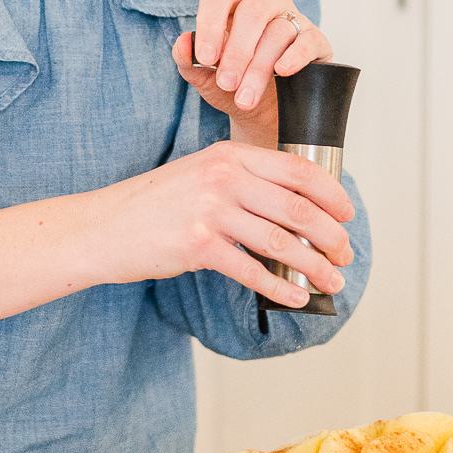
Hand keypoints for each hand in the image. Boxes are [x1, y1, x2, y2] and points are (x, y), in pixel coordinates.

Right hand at [103, 137, 354, 307]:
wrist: (103, 227)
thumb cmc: (153, 205)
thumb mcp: (200, 175)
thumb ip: (243, 182)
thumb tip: (294, 209)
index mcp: (229, 155)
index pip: (299, 170)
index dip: (333, 195)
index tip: (348, 215)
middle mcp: (223, 177)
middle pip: (300, 208)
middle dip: (332, 237)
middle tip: (345, 255)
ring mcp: (211, 211)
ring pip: (283, 242)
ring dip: (316, 267)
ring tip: (332, 282)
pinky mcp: (198, 246)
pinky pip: (253, 271)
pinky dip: (282, 288)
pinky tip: (298, 297)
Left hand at [172, 0, 334, 148]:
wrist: (265, 113)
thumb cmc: (233, 86)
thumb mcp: (205, 77)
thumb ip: (189, 61)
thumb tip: (182, 43)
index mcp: (233, 3)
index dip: (210, 24)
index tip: (205, 58)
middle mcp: (265, 3)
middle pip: (251, 11)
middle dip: (237, 50)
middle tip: (227, 83)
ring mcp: (293, 19)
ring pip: (278, 31)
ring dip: (259, 67)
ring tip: (245, 97)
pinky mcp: (315, 40)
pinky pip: (307, 41)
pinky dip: (295, 56)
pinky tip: (282, 71)